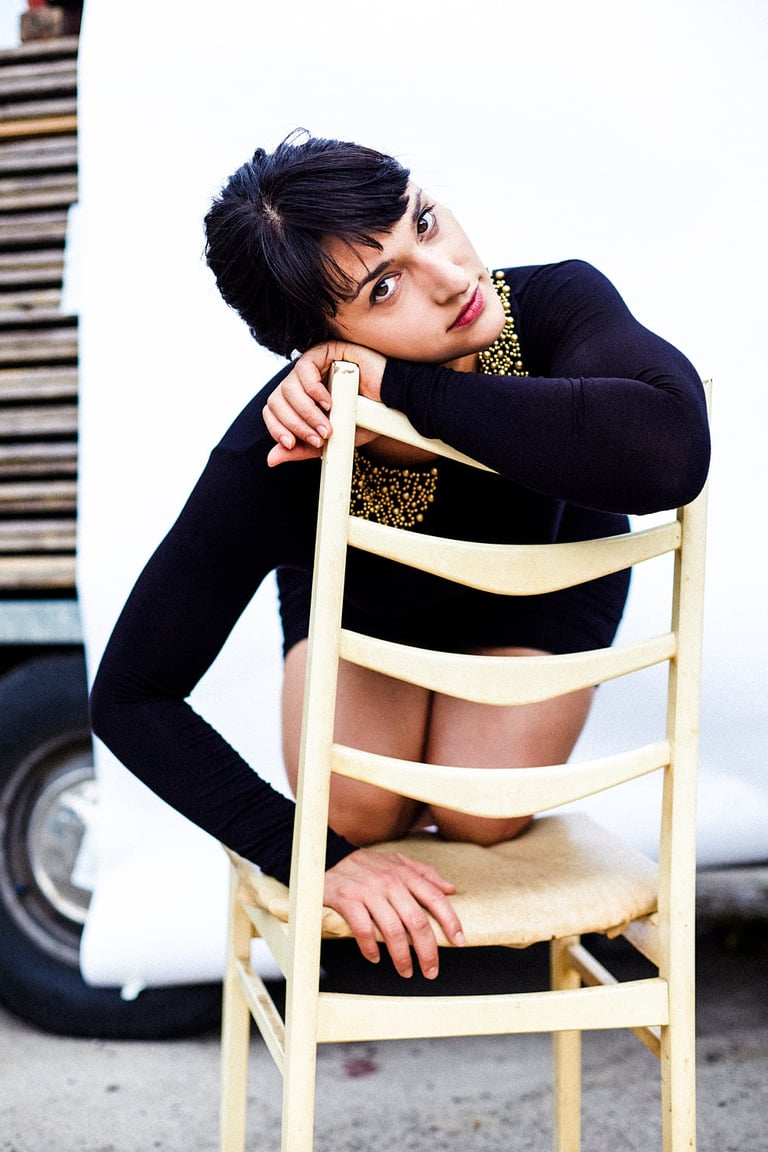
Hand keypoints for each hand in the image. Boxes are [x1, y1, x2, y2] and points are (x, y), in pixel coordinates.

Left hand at [263, 340, 385, 466]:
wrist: (393, 407)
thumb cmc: (366, 422)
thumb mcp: (329, 441)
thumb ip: (301, 448)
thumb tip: (271, 459)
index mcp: (299, 399)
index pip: (273, 410)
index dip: (277, 428)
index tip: (291, 444)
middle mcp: (302, 381)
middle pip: (277, 399)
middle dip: (295, 424)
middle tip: (318, 439)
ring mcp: (313, 364)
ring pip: (289, 386)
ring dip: (306, 412)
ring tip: (327, 426)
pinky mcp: (325, 351)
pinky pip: (305, 367)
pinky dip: (313, 389)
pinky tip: (329, 402)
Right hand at [323, 848, 464, 978]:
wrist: (330, 858)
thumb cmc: (368, 864)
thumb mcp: (397, 861)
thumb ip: (425, 874)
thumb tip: (451, 889)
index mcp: (404, 873)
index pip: (434, 898)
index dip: (450, 921)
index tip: (459, 941)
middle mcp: (389, 882)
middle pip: (417, 921)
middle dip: (427, 951)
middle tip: (431, 971)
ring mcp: (368, 891)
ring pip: (392, 931)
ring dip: (401, 957)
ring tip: (406, 971)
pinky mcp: (348, 900)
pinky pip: (364, 930)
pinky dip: (370, 949)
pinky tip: (375, 958)